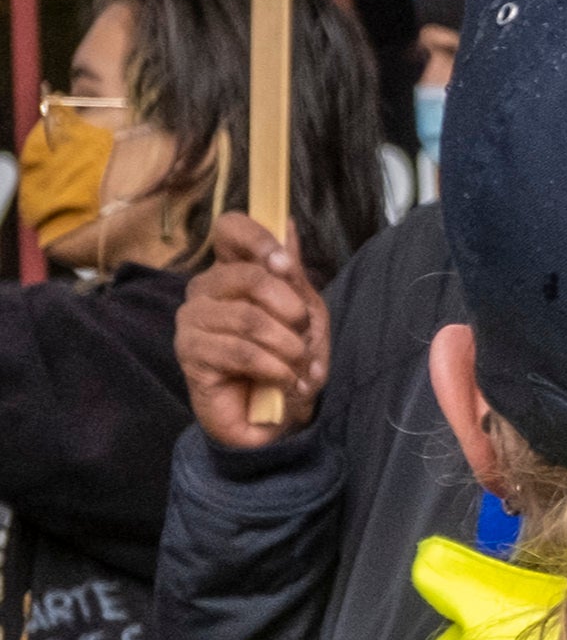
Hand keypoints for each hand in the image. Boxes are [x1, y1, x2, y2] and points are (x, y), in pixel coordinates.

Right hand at [176, 212, 325, 449]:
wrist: (275, 414)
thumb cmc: (287, 359)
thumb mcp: (305, 314)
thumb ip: (293, 274)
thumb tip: (289, 224)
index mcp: (233, 270)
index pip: (230, 229)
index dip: (258, 239)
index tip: (285, 265)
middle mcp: (205, 289)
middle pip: (248, 276)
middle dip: (291, 310)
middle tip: (303, 335)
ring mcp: (192, 320)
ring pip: (250, 319)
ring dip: (289, 348)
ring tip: (298, 367)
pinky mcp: (189, 354)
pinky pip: (242, 352)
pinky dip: (276, 369)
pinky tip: (283, 381)